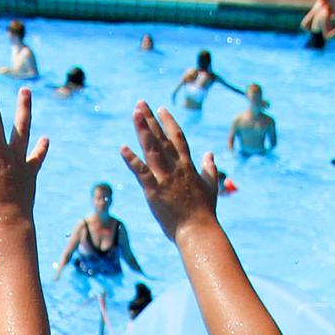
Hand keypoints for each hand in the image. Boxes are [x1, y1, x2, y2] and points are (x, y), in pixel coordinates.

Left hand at [119, 103, 221, 239]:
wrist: (198, 230)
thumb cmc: (205, 212)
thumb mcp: (211, 186)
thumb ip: (209, 168)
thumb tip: (210, 153)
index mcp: (188, 166)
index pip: (178, 138)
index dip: (169, 122)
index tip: (162, 109)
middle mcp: (176, 168)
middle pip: (161, 138)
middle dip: (150, 119)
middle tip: (140, 103)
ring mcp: (165, 178)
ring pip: (152, 149)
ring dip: (142, 130)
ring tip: (134, 113)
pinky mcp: (154, 191)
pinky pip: (141, 172)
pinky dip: (132, 159)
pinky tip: (123, 147)